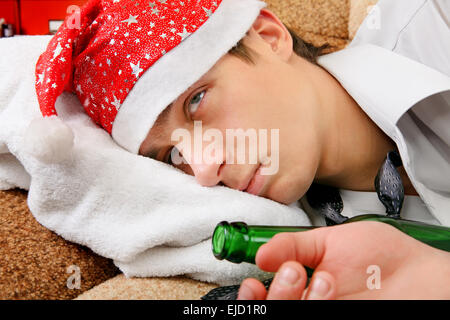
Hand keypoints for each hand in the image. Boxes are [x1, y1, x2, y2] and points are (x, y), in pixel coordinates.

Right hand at [237, 221, 449, 298]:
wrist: (419, 274)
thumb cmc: (381, 257)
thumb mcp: (329, 241)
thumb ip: (293, 245)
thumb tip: (261, 253)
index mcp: (301, 284)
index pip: (265, 297)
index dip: (252, 296)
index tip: (254, 282)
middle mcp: (310, 302)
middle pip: (273, 311)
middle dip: (277, 293)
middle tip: (293, 271)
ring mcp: (326, 314)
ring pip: (291, 317)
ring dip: (297, 299)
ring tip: (324, 279)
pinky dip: (315, 303)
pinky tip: (330, 291)